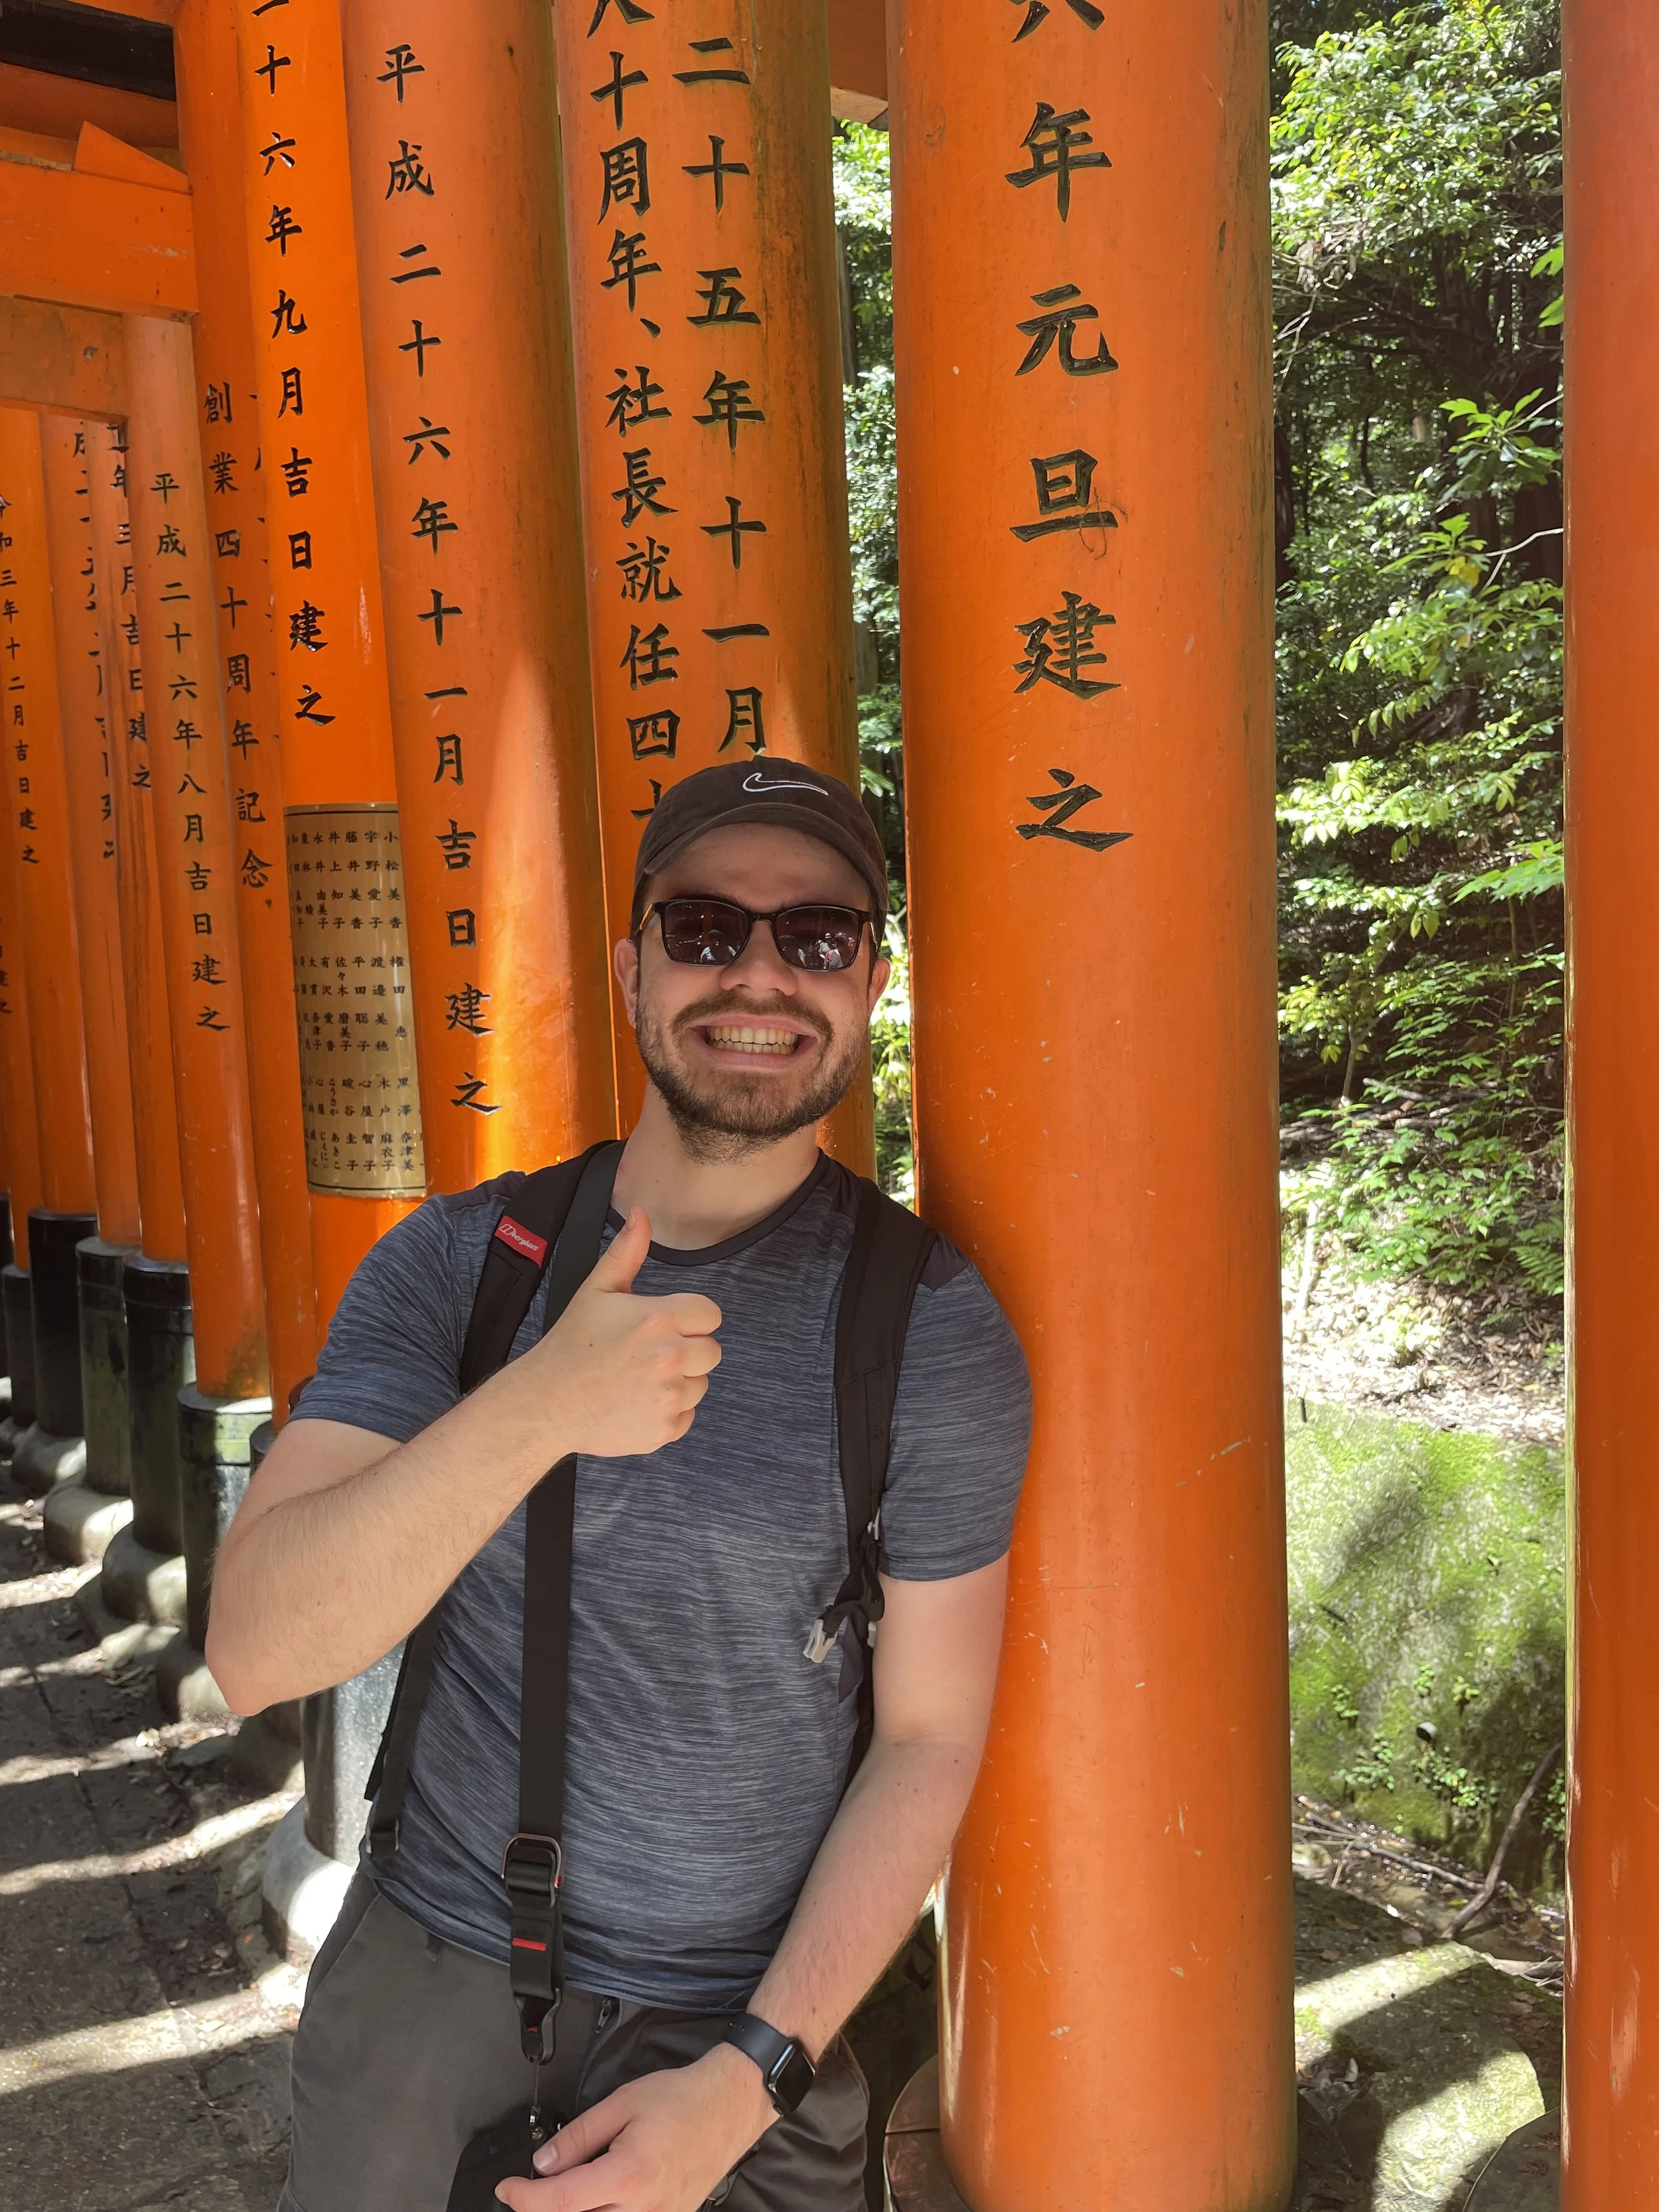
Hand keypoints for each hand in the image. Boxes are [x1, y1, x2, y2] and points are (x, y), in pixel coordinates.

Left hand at [495, 2044, 773, 2211]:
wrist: (729, 2106)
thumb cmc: (681, 2098)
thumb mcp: (622, 2102)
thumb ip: (579, 2136)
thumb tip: (542, 2164)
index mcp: (629, 2174)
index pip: (562, 2202)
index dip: (526, 2199)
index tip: (507, 2188)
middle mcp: (645, 2208)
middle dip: (546, 2209)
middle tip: (532, 2189)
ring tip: (566, 2190)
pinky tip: (595, 2198)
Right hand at [499, 1209, 721, 1459]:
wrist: (546, 1403)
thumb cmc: (573, 1344)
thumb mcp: (597, 1290)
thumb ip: (627, 1251)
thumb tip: (641, 1213)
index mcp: (659, 1319)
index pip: (710, 1314)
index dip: (688, 1318)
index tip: (662, 1325)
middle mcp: (670, 1358)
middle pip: (712, 1351)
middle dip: (687, 1350)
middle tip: (648, 1354)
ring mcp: (668, 1398)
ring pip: (701, 1384)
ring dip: (679, 1382)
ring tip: (639, 1378)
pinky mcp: (664, 1430)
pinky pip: (686, 1416)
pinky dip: (667, 1413)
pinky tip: (637, 1402)